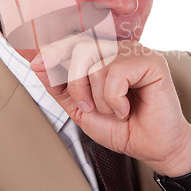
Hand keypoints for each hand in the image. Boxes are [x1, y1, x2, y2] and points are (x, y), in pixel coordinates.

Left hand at [31, 39, 190, 175]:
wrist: (154, 148)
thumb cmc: (124, 128)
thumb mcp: (82, 110)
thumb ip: (62, 87)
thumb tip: (39, 63)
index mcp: (105, 56)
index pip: (74, 41)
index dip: (55, 50)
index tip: (37, 63)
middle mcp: (121, 49)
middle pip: (81, 48)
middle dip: (76, 84)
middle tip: (88, 107)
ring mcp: (137, 52)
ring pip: (97, 62)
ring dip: (99, 98)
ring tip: (115, 112)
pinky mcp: (152, 61)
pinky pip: (116, 72)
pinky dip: (114, 99)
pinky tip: (126, 109)